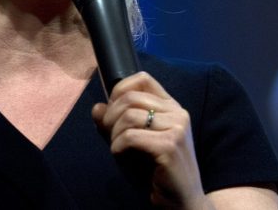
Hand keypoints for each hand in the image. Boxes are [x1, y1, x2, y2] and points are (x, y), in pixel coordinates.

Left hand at [92, 72, 208, 208]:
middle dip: (110, 117)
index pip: (142, 79)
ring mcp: (177, 128)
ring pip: (128, 117)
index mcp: (171, 107)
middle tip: (110, 136)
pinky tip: (122, 158)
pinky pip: (130, 137)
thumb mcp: (131, 143)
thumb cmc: (155, 172)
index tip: (112, 111)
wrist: (180, 202)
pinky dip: (117, 148)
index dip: (119, 90)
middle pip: (130, 97)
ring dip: (113, 135)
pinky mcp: (170, 146)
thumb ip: (114, 124)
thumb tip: (97, 107)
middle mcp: (178, 113)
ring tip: (118, 150)